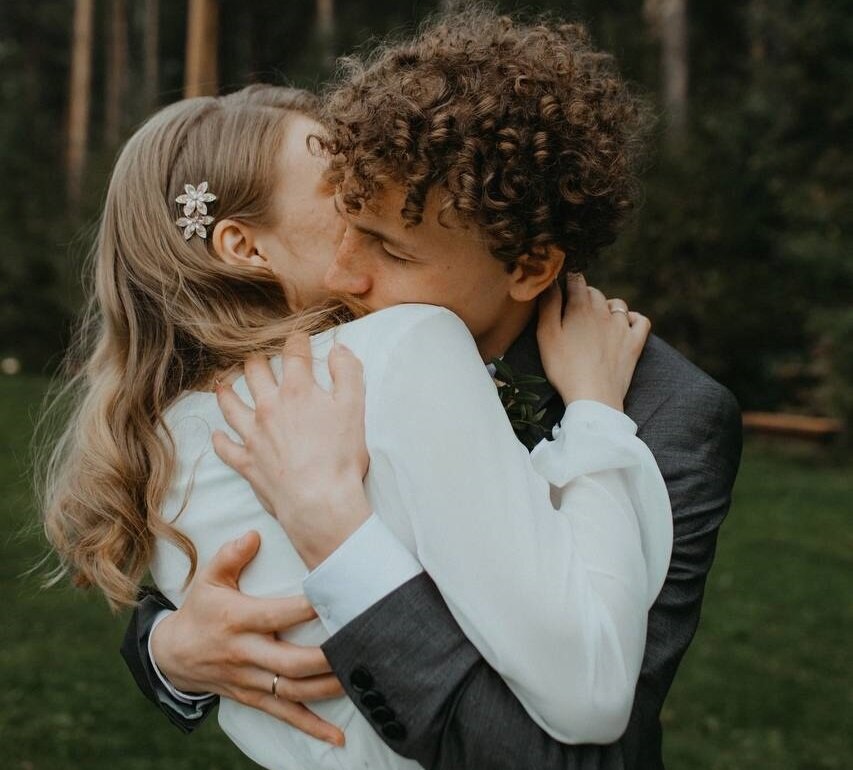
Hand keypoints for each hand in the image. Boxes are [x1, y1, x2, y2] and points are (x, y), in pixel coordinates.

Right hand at [150, 531, 345, 745]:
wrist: (173, 654)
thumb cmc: (200, 610)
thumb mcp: (207, 578)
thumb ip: (230, 555)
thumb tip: (253, 535)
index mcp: (238, 620)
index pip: (276, 615)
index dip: (305, 608)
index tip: (336, 598)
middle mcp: (246, 653)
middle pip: (291, 662)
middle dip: (327, 659)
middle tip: (359, 648)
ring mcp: (250, 680)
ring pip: (293, 691)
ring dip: (328, 690)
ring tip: (359, 681)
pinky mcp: (253, 698)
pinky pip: (285, 715)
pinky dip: (312, 727)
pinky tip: (337, 738)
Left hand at [212, 333, 371, 568]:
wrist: (318, 500)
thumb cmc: (340, 455)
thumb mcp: (354, 407)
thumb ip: (348, 373)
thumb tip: (339, 349)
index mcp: (297, 390)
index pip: (293, 353)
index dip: (297, 340)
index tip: (299, 338)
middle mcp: (269, 406)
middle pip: (254, 372)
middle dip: (257, 359)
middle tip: (259, 357)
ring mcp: (253, 434)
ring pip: (231, 404)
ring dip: (227, 391)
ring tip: (224, 384)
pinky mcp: (247, 461)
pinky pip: (225, 447)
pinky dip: (220, 439)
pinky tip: (217, 434)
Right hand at [536, 274, 650, 410]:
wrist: (594, 396)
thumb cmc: (564, 367)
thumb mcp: (546, 335)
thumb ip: (548, 305)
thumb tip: (550, 281)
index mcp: (580, 307)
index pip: (576, 280)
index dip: (567, 280)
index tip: (560, 287)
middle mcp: (604, 311)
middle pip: (594, 292)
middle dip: (583, 294)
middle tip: (572, 310)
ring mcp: (622, 327)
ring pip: (616, 304)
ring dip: (606, 307)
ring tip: (595, 320)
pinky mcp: (635, 343)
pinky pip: (640, 320)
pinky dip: (632, 319)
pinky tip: (623, 326)